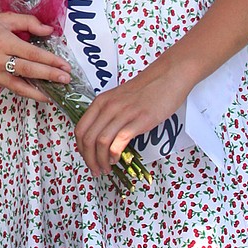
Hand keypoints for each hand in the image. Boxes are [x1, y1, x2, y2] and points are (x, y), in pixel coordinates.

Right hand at [0, 9, 70, 99]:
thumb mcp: (4, 18)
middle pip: (28, 70)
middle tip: (66, 79)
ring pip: (20, 85)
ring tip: (55, 94)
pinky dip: (26, 92)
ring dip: (39, 91)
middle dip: (49, 76)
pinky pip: (11, 88)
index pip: (32, 53)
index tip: (65, 65)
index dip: (50, 60)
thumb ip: (28, 23)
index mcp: (2, 41)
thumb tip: (49, 31)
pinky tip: (38, 94)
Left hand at [75, 64, 190, 175]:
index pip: (80, 128)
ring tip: (106, 169)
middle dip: (88, 158)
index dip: (80, 148)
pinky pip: (119, 141)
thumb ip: (108, 114)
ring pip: (100, 142)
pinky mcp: (139, 120)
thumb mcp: (119, 99)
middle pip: (87, 138)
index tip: (87, 159)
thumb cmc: (145, 90)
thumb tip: (101, 137)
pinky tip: (117, 160)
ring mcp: (123, 113)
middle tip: (95, 170)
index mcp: (100, 102)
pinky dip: (114, 155)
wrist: (167, 77)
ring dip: (101, 161)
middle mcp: (108, 107)